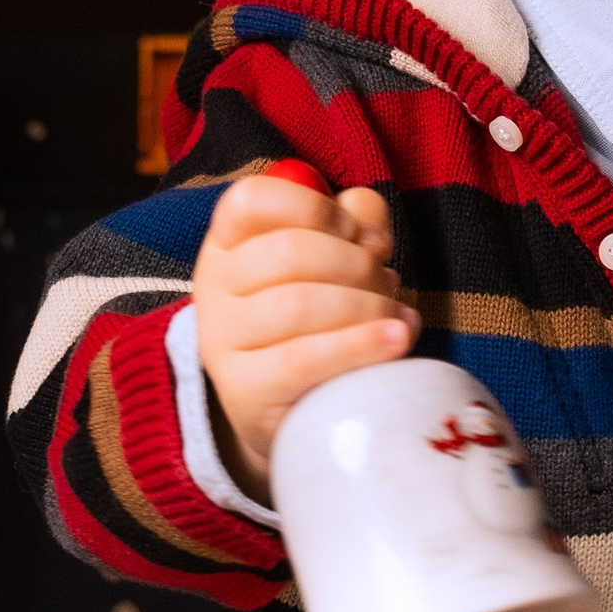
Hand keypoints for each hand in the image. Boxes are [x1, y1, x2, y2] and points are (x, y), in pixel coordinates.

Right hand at [192, 173, 411, 498]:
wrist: (295, 411)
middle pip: (287, 252)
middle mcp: (215, 287)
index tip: (355, 233)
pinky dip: (360, 345)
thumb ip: (354, 222)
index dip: (314, 208)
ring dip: (367, 306)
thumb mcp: (336, 263)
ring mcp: (222, 342)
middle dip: (356, 264)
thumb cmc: (321, 324)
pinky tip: (397, 337)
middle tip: (386, 283)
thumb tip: (362, 208)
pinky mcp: (244, 392)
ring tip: (395, 319)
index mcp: (229, 244)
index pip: (250, 200)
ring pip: (299, 305)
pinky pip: (303, 360)